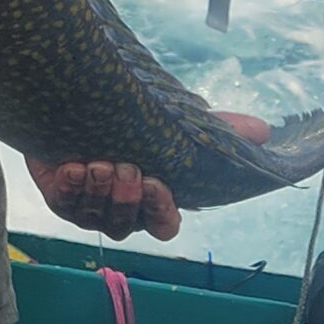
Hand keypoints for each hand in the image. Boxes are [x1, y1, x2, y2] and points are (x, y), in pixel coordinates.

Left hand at [27, 112, 272, 241]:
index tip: (160, 187)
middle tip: (129, 169)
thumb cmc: (127, 115)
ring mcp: (88, 206)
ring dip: (100, 193)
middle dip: (129, 200)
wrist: (68, 99)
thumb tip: (264, 130)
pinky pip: (65, 203)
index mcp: (150, 199)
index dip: (162, 213)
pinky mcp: (59, 196)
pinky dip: (71, 187)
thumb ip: (216, 127)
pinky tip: (73, 167)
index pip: (164, 224)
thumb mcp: (170, 118)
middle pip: (128, 223)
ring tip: (100, 164)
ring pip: (97, 218)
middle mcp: (121, 208)